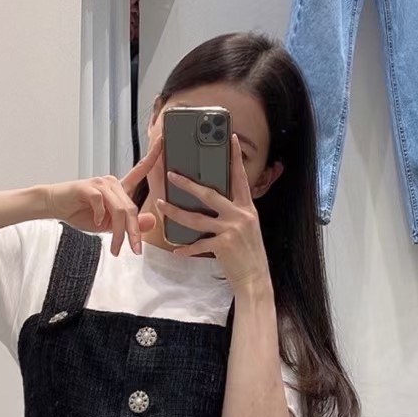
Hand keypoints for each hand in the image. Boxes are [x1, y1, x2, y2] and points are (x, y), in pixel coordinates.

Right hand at [44, 137, 161, 255]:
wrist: (55, 206)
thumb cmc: (80, 212)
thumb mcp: (108, 224)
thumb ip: (129, 223)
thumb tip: (151, 221)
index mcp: (119, 189)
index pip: (140, 171)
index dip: (153, 156)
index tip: (163, 141)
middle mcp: (112, 183)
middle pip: (130, 208)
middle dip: (133, 232)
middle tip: (134, 249)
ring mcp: (100, 184)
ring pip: (119, 209)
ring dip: (118, 232)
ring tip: (114, 248)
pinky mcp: (88, 187)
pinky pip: (100, 203)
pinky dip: (99, 216)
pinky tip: (94, 222)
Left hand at [156, 135, 270, 293]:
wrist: (255, 278)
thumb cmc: (247, 253)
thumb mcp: (246, 228)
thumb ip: (232, 213)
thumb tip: (213, 203)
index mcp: (246, 208)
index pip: (240, 177)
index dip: (235, 157)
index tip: (230, 138)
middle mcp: (240, 215)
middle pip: (210, 194)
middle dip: (188, 184)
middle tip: (172, 175)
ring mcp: (232, 229)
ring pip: (197, 218)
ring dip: (176, 212)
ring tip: (161, 204)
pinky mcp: (223, 245)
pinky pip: (199, 244)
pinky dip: (187, 249)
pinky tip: (177, 250)